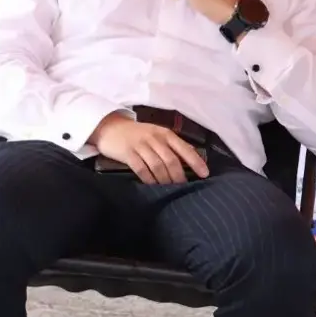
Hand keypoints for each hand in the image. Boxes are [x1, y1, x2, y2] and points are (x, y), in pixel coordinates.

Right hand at [89, 112, 209, 184]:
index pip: (185, 149)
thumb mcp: (157, 134)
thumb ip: (171, 145)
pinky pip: (141, 169)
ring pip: (157, 165)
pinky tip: (153, 185)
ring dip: (165, 179)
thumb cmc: (138, 133)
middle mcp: (155, 139)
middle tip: (184, 187)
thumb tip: (190, 160)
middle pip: (171, 160)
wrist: (111, 127)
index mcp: (166, 134)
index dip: (196, 162)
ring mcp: (141, 146)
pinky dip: (149, 179)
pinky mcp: (128, 154)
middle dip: (179, 175)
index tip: (205, 174)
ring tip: (170, 189)